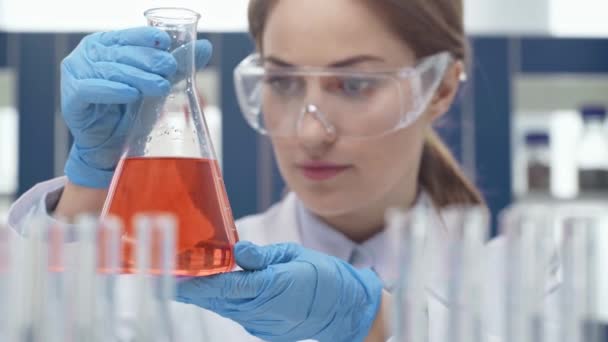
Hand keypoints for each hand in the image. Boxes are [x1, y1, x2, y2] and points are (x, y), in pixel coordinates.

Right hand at [61, 27, 211, 187]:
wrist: (112, 149)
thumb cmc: (132, 113)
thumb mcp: (157, 86)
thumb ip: (178, 66)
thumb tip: (205, 46)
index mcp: (106, 45)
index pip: (127, 35)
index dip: (146, 37)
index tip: (166, 43)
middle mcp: (88, 56)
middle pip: (120, 53)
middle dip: (148, 60)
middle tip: (169, 68)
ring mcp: (75, 75)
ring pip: (108, 70)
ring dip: (136, 77)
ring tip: (160, 86)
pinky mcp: (71, 99)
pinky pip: (90, 90)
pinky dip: (112, 91)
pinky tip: (131, 94)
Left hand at [176, 241, 382, 341]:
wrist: (346, 309)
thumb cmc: (324, 277)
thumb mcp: (295, 256)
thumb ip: (263, 256)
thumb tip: (237, 250)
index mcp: (272, 287)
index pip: (225, 286)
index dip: (197, 283)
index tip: (173, 276)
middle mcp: (263, 310)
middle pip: (218, 299)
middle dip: (191, 289)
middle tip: (166, 275)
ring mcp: (263, 323)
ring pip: (224, 308)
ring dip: (204, 295)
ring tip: (183, 280)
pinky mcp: (264, 329)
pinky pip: (236, 313)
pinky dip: (222, 301)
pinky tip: (213, 290)